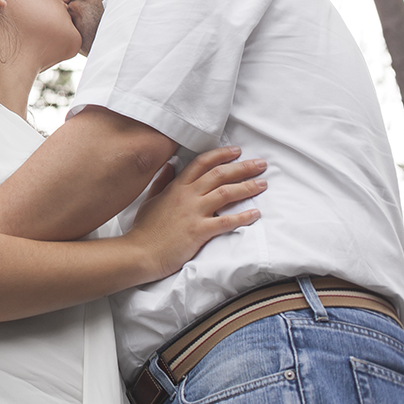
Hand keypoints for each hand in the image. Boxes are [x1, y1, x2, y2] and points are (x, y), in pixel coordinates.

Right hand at [128, 146, 264, 279]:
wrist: (140, 252)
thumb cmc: (145, 229)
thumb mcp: (151, 199)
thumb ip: (162, 181)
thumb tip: (171, 165)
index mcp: (176, 187)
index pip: (201, 163)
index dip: (220, 155)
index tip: (236, 151)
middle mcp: (187, 196)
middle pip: (218, 174)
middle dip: (242, 167)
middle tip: (260, 164)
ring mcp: (193, 212)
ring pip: (225, 193)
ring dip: (247, 187)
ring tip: (263, 184)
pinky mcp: (199, 231)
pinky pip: (226, 221)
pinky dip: (243, 217)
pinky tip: (256, 213)